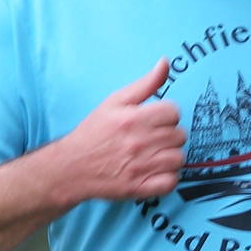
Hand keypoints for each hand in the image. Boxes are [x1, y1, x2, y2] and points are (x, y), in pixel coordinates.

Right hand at [52, 58, 186, 201]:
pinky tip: (154, 171)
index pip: (173, 112)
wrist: (71, 167)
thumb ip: (145, 83)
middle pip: (179, 135)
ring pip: (178, 158)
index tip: (154, 120)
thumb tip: (166, 62)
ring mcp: (139, 167)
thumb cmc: (94, 132)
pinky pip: (171, 182)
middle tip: (151, 138)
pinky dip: (167, 178)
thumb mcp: (115, 102)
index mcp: (132, 119)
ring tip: (153, 154)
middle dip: (168, 135)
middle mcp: (138, 142)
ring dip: (169, 156)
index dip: (166, 115)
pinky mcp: (139, 188)